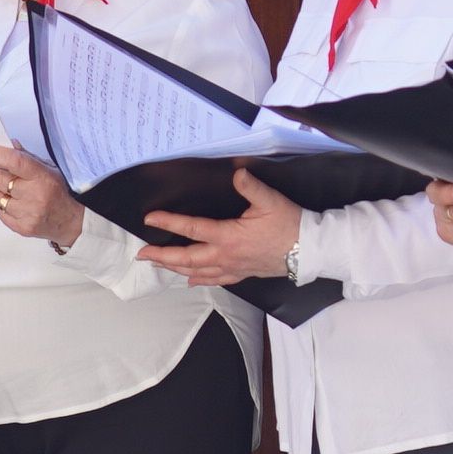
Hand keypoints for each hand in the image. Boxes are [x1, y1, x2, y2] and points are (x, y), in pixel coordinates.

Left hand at [0, 143, 82, 248]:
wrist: (73, 222)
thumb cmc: (60, 191)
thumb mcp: (50, 170)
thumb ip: (28, 158)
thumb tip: (10, 144)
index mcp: (42, 176)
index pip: (14, 161)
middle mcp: (34, 195)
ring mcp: (27, 213)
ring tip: (3, 189)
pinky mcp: (22, 228)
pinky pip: (1, 213)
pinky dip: (2, 206)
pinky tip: (11, 203)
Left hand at [138, 168, 301, 286]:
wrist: (309, 250)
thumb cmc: (290, 224)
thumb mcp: (271, 201)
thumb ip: (251, 187)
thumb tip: (236, 173)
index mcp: (228, 236)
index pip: (191, 228)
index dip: (169, 222)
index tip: (150, 219)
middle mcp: (226, 255)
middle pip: (187, 258)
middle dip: (162, 256)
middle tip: (143, 254)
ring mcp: (233, 268)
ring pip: (197, 272)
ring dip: (175, 268)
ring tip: (159, 265)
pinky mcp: (242, 274)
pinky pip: (216, 280)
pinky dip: (200, 280)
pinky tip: (191, 281)